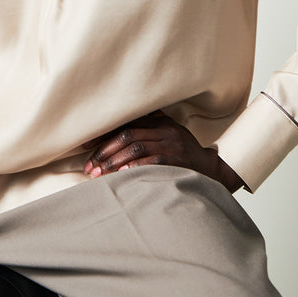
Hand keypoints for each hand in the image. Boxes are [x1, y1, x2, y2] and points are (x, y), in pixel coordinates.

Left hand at [83, 111, 243, 192]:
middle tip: (89, 167)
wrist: (212, 169)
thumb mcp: (168, 135)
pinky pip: (152, 161)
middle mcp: (164, 129)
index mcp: (158, 121)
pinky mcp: (178, 159)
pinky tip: (121, 175)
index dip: (103, 134)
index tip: (85, 146)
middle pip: (127, 135)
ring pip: (135, 147)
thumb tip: (111, 131)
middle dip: (104, 151)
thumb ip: (147, 129)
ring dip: (113, 161)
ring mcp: (172, 143)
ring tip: (99, 174)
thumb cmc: (183, 153)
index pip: (124, 123)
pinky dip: (134, 167)